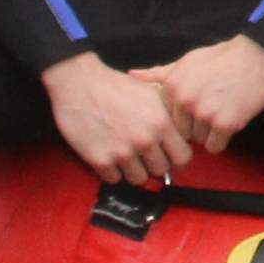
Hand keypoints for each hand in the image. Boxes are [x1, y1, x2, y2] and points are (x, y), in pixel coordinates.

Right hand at [42, 53, 194, 185]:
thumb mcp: (151, 92)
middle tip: (144, 156)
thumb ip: (168, 116)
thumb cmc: (116, 86)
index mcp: (161, 123)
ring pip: (138, 179)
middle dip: (154, 164)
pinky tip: (109, 155)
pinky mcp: (100, 160)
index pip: (183, 157)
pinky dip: (112, 171)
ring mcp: (122, 152)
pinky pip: (114, 179)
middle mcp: (145, 140)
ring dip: (133, 170)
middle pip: (161, 171)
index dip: (178, 160)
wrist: (80, 83)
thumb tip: (182, 137)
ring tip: (126, 156)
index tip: (169, 158)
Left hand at [147, 30, 263, 155]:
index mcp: (172, 86)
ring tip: (222, 110)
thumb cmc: (221, 57)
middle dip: (195, 126)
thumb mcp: (186, 61)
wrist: (257, 55)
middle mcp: (184, 101)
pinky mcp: (225, 123)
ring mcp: (204, 113)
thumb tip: (131, 75)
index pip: (167, 118)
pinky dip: (223, 138)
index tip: (194, 108)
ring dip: (210, 132)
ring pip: (199, 140)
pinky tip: (230, 120)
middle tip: (211, 110)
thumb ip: (159, 73)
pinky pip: (215, 146)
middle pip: (182, 132)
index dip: (181, 116)